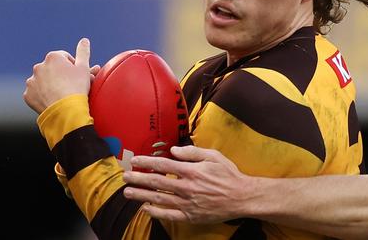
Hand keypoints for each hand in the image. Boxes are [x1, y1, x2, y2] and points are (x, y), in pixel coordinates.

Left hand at [24, 38, 99, 112]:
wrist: (65, 109)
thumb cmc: (77, 87)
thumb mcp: (84, 68)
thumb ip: (83, 52)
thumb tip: (84, 40)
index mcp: (53, 57)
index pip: (64, 58)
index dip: (73, 66)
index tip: (78, 76)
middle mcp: (39, 66)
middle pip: (52, 69)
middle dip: (60, 75)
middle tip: (70, 85)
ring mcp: (32, 81)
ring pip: (43, 81)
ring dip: (50, 85)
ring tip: (61, 94)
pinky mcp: (28, 94)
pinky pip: (36, 93)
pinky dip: (43, 95)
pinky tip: (52, 100)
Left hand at [122, 146, 252, 223]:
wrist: (242, 197)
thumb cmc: (229, 175)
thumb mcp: (214, 156)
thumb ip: (193, 152)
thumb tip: (174, 151)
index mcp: (192, 171)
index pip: (164, 165)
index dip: (147, 162)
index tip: (135, 160)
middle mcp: (186, 187)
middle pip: (157, 182)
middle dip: (138, 179)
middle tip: (125, 177)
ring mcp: (187, 203)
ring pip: (159, 199)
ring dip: (141, 195)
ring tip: (128, 193)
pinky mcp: (190, 216)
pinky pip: (168, 215)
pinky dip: (155, 212)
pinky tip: (145, 208)